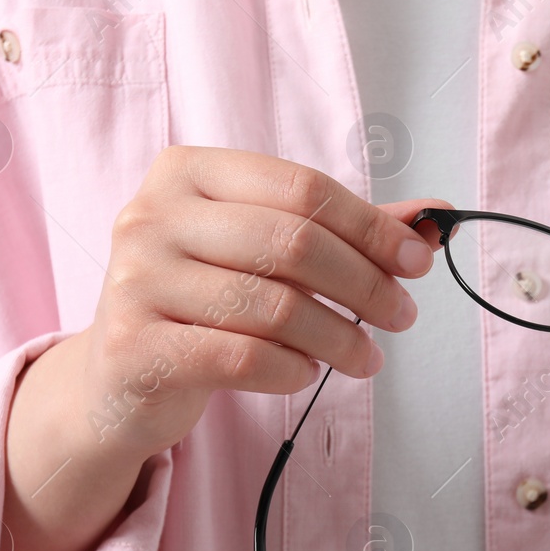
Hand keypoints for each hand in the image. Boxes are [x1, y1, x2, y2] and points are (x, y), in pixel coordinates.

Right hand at [64, 145, 444, 458]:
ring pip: (274, 306)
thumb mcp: (264, 254)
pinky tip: (307, 373)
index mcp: (187, 172)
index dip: (371, 226)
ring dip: (339, 338)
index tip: (418, 260)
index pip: (302, 188)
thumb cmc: (204, 303)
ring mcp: (136, 281)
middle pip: (292, 243)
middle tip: (402, 315)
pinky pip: (242, 358)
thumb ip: (340, 232)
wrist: (119, 378)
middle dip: (365, 284)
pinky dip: (292, 370)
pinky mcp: (135, 348)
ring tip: (366, 358)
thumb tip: (430, 219)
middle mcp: (152, 217)